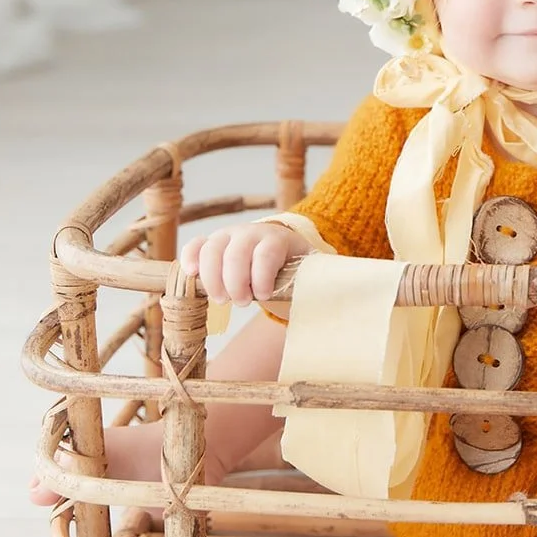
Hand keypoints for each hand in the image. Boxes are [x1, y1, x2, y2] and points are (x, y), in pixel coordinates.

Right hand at [180, 223, 310, 306]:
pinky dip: (189, 260)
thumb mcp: (310, 270)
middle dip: (235, 281)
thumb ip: (321, 278)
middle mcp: (250, 233)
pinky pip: (194, 246)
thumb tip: (346, 291)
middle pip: (235, 252)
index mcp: (278, 239)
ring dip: (213, 278)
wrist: (279, 250)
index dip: (262, 276)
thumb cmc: (294, 267)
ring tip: (222, 299)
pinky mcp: (211, 244)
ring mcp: (228, 236)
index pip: (266, 252)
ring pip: (211, 249)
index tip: (263, 296)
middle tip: (242, 303)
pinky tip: (192, 277)